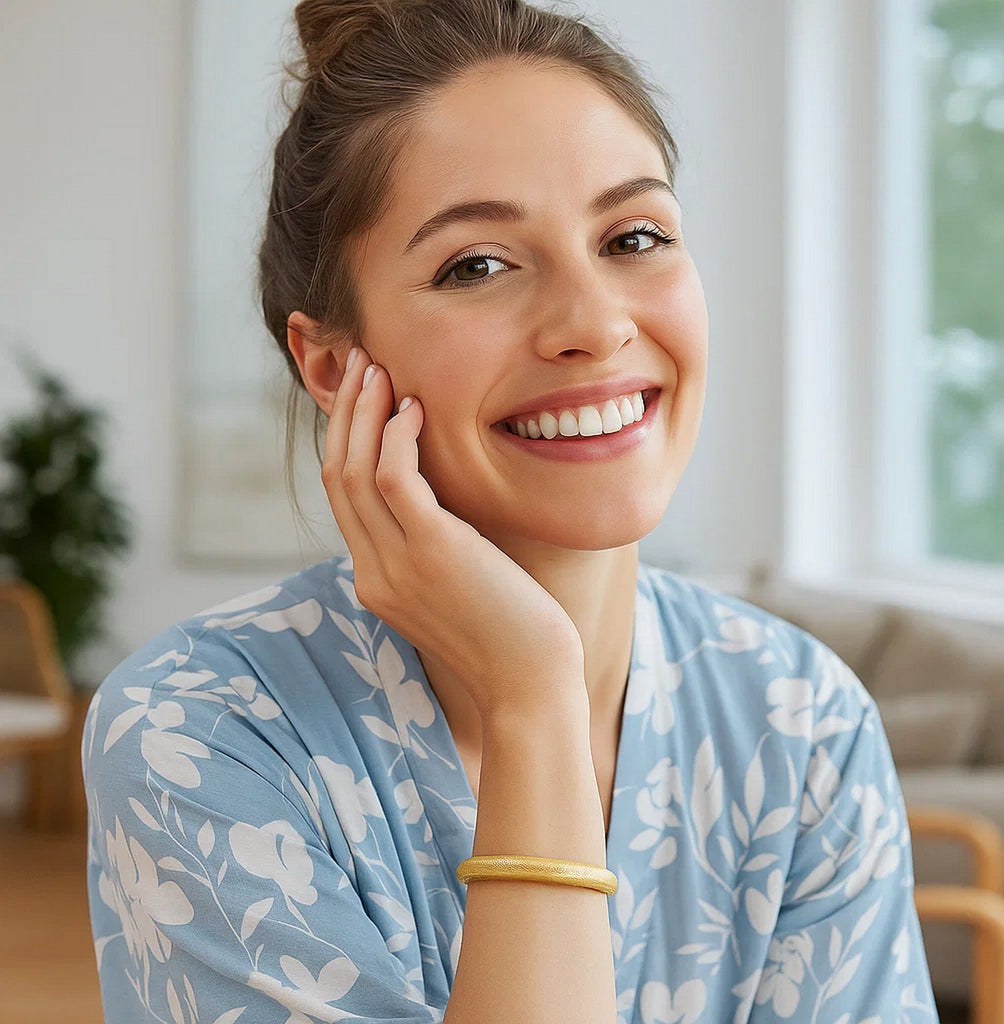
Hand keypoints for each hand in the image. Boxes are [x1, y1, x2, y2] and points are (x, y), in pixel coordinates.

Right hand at [321, 346, 586, 720]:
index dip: (346, 440)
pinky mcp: (433, 553)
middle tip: (362, 363)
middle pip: (336, 476)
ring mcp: (397, 565)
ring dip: (364, 412)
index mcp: (377, 579)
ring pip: (354, 471)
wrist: (530, 686)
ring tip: (380, 368)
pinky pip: (395, 480)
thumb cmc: (510, 635)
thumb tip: (443, 501)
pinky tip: (415, 408)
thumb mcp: (458, 586)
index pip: (343, 498)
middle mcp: (374, 571)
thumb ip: (436, 545)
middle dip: (345, 413)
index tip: (364, 397)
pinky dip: (397, 437)